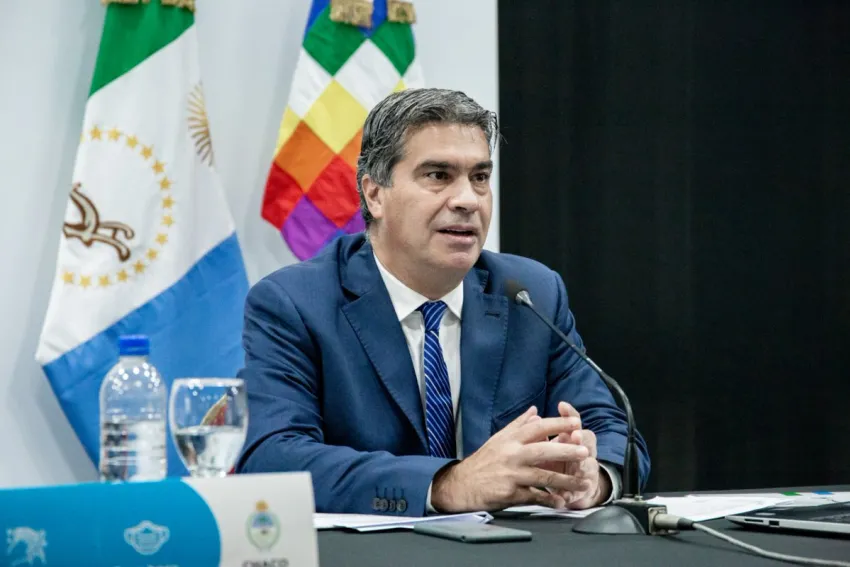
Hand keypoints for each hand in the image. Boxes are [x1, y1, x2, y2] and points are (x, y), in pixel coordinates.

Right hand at [430, 406, 588, 512]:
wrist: (461, 485)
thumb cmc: (482, 462)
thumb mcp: (498, 439)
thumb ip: (518, 425)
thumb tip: (535, 411)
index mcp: (510, 440)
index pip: (537, 427)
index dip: (558, 425)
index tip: (576, 423)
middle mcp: (511, 455)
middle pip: (543, 451)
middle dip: (567, 451)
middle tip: (585, 452)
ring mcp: (511, 474)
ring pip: (543, 476)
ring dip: (566, 480)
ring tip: (583, 483)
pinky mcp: (510, 493)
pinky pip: (535, 496)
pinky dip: (549, 499)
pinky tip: (561, 501)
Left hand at [539, 401, 609, 508]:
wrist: (571, 489)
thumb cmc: (555, 463)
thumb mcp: (546, 447)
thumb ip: (540, 432)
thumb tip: (533, 416)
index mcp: (572, 439)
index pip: (573, 422)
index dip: (569, 414)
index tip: (561, 405)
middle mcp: (583, 452)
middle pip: (587, 441)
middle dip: (580, 438)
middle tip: (575, 435)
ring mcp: (585, 471)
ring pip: (589, 466)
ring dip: (583, 466)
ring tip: (578, 468)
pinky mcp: (582, 491)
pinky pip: (579, 492)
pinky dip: (572, 495)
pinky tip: (565, 497)